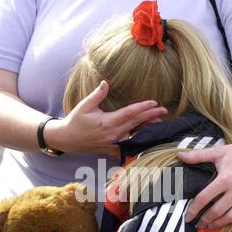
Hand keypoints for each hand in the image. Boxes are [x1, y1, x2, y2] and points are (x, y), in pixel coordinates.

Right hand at [45, 81, 167, 159]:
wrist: (67, 139)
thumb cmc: (75, 120)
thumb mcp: (84, 105)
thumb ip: (97, 94)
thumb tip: (106, 83)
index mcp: (107, 122)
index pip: (129, 113)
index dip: (143, 108)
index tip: (154, 102)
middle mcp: (112, 134)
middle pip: (136, 123)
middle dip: (151, 116)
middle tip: (164, 110)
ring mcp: (113, 143)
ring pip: (135, 135)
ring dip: (147, 128)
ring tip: (159, 122)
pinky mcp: (111, 149)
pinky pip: (128, 145)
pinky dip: (138, 141)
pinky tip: (147, 137)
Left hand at [178, 130, 231, 230]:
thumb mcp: (219, 151)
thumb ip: (198, 155)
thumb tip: (179, 155)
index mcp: (225, 179)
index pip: (204, 198)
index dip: (193, 210)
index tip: (187, 217)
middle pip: (217, 211)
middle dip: (205, 220)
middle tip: (198, 224)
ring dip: (219, 224)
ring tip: (211, 226)